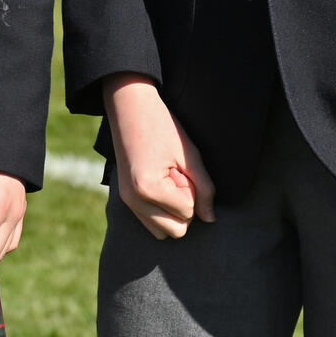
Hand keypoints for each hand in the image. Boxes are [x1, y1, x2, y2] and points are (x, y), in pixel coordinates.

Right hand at [105, 73, 215, 239]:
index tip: (181, 168)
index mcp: (148, 188)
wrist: (128, 104)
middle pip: (177, 231)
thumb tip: (210, 219)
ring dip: (172, 213)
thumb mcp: (190, 154)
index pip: (188, 213)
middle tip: (177, 178)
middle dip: (184, 208)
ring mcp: (127, 200)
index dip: (193, 190)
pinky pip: (150, 222)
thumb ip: (205, 188)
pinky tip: (160, 185)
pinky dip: (161, 211)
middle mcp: (134, 200)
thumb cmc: (162, 125)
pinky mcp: (125, 198)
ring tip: (168, 182)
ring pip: (163, 232)